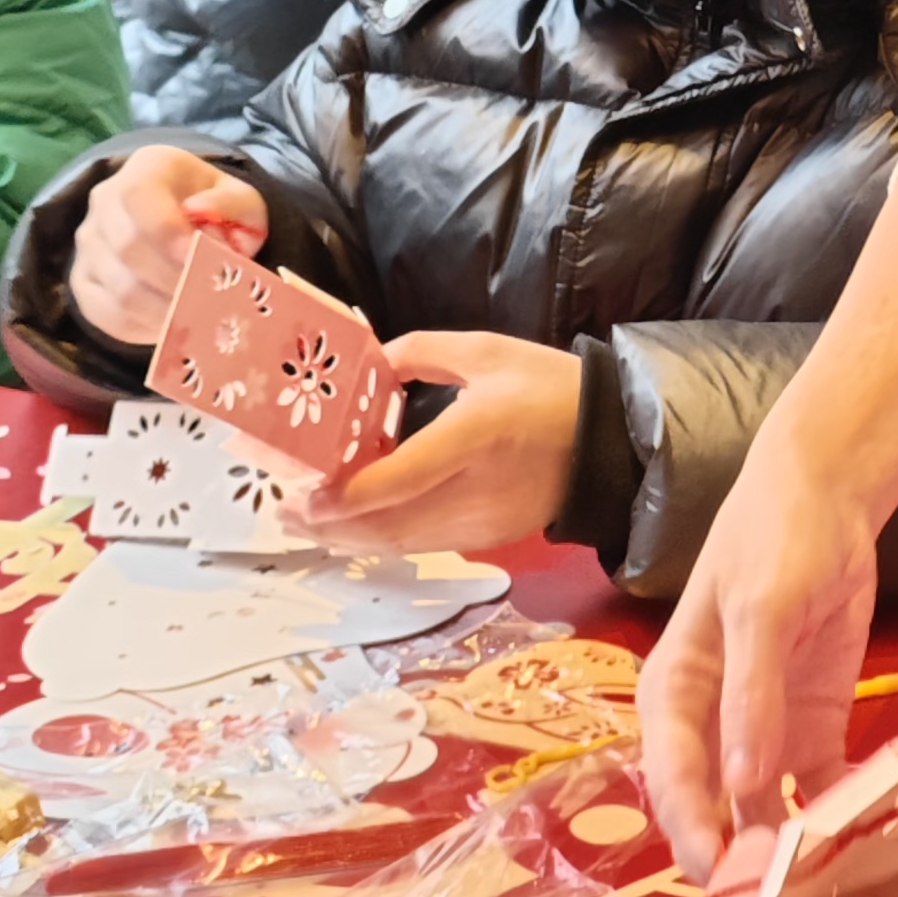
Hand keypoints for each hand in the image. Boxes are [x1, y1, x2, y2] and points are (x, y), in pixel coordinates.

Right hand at [67, 144, 265, 345]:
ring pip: (119, 288)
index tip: (201, 261)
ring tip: (200, 317)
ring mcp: (89, 243)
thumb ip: (230, 203)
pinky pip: (107, 314)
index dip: (167, 233)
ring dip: (164, 311)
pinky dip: (143, 328)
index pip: (138, 196)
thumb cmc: (218, 212)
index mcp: (146, 168)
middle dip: (173, 280)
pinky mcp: (83, 282)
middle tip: (210, 300)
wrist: (189, 225)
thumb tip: (200, 210)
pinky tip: (175, 326)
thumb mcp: (241, 200)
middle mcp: (104, 201)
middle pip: (127, 248)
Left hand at [288, 329, 581, 554]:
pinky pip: (421, 544)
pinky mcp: (486, 538)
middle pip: (385, 524)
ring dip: (347, 537)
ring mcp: (480, 522)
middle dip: (327, 524)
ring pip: (398, 542)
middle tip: (285, 510)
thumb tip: (372, 365)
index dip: (343, 496)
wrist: (612, 442)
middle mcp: (472, 489)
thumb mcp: (487, 352)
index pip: (397, 480)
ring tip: (307, 522)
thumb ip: (422, 353)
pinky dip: (381, 538)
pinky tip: (356, 526)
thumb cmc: (552, 390)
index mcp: (473, 436)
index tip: (301, 493)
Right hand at [638, 435, 881, 882]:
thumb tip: (742, 784)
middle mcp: (709, 729)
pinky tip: (865, 852)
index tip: (725, 885)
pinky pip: (817, 791)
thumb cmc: (773, 541)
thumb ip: (752, 694)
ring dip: (788, 852)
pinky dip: (835, 821)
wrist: (826, 498)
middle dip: (739, 862)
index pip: (674, 782)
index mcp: (673, 697)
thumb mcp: (761, 610)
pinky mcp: (810, 733)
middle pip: (713, 811)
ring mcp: (761, 735)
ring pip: (764, 813)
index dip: (695, 835)